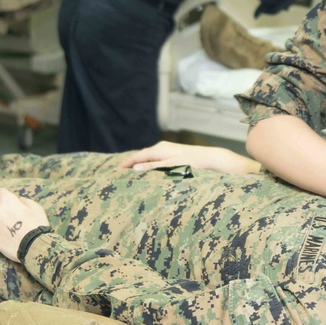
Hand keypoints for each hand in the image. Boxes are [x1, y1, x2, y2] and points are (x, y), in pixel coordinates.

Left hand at [0, 188, 49, 260]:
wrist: (32, 246)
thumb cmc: (36, 225)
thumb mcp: (37, 208)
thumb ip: (26, 201)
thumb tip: (20, 200)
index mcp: (7, 201)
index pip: (0, 192)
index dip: (6, 196)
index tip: (11, 202)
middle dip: (2, 208)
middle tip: (12, 216)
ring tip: (9, 227)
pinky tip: (6, 234)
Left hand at [117, 141, 258, 173]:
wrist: (215, 159)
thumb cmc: (196, 164)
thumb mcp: (177, 165)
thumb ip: (164, 167)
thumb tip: (151, 175)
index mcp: (163, 149)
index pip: (140, 156)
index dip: (127, 163)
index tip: (114, 171)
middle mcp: (164, 149)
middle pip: (139, 155)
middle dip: (125, 164)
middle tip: (110, 173)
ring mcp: (170, 154)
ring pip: (146, 158)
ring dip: (132, 164)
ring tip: (118, 172)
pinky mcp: (177, 161)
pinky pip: (159, 164)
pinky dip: (147, 167)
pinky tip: (137, 170)